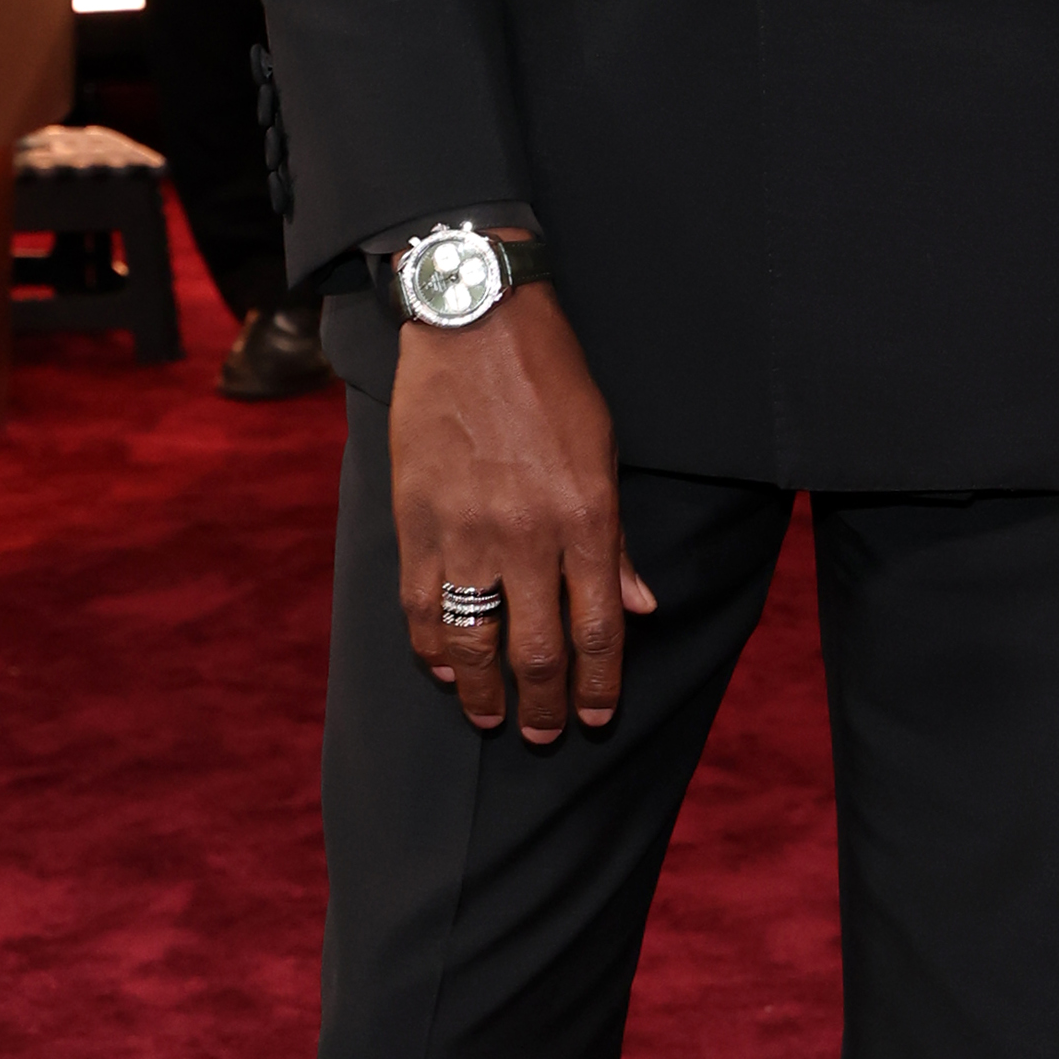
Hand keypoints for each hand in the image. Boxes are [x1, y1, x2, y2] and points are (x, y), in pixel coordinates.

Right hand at [390, 289, 654, 743]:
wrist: (474, 323)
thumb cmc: (551, 381)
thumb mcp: (604, 451)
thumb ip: (617, 539)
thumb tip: (641, 607)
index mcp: (586, 517)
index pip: (599, 628)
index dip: (599, 684)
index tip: (595, 716)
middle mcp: (528, 536)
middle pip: (539, 650)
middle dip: (545, 705)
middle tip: (544, 735)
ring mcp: (467, 533)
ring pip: (475, 642)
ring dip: (485, 693)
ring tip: (493, 719)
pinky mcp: (416, 523)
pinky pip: (422, 607)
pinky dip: (433, 648)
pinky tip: (446, 670)